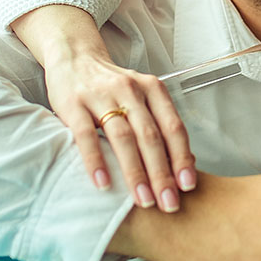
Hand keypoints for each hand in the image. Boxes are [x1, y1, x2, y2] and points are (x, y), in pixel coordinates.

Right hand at [10, 4, 195, 210]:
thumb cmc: (112, 86)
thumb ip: (157, 123)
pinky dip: (96, 161)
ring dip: (135, 173)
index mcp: (152, 89)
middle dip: (161, 174)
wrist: (73, 56)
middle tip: (168, 204)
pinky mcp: (74, 104)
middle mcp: (129, 90)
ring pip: (123, 138)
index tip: (187, 186)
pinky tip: (103, 184)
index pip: (173, 127)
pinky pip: (86, 135)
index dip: (182, 157)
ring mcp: (100, 95)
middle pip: (151, 136)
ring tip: (143, 200)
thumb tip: (183, 164)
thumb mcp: (140, 96)